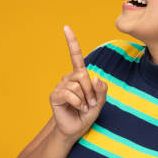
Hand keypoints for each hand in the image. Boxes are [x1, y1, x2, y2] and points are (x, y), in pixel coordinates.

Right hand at [49, 25, 107, 141]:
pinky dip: (78, 103)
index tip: (66, 27)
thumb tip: (96, 78)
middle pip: (83, 75)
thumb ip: (102, 90)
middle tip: (91, 104)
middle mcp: (68, 78)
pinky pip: (70, 94)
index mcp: (79, 76)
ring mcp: (60, 86)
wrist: (75, 130)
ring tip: (83, 107)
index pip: (75, 56)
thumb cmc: (86, 115)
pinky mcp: (55, 95)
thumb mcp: (100, 102)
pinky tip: (77, 108)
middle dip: (91, 91)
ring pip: (78, 86)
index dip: (71, 42)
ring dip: (85, 99)